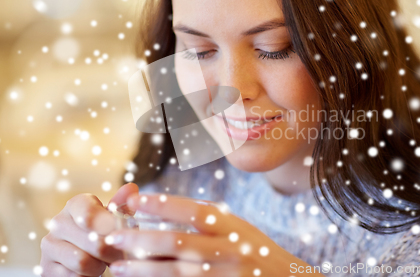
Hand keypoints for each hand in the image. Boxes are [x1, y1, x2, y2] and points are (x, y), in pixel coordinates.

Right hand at [40, 183, 138, 275]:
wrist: (83, 254)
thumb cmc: (102, 231)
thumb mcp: (113, 217)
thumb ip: (122, 205)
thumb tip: (131, 188)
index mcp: (76, 205)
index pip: (89, 215)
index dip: (109, 228)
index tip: (121, 234)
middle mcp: (58, 222)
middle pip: (93, 242)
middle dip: (112, 252)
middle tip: (120, 254)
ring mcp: (49, 245)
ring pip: (82, 262)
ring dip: (100, 266)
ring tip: (104, 261)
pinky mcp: (46, 268)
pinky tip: (90, 270)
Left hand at [107, 193, 323, 275]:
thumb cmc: (255, 251)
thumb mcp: (238, 227)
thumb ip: (208, 217)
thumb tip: (163, 204)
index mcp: (232, 226)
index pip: (194, 210)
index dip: (163, 204)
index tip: (135, 201)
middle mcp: (229, 248)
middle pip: (177, 241)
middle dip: (141, 238)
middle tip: (111, 235)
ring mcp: (225, 273)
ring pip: (175, 270)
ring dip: (142, 267)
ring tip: (116, 265)